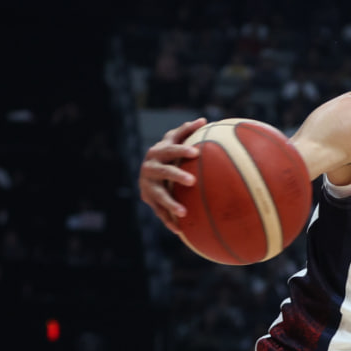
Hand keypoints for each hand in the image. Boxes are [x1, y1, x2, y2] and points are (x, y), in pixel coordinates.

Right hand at [138, 118, 205, 234]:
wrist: (146, 172)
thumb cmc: (167, 154)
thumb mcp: (173, 141)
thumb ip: (186, 131)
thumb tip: (204, 120)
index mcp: (157, 153)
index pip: (170, 149)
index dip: (182, 150)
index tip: (196, 152)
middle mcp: (149, 168)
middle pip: (163, 172)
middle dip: (176, 176)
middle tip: (192, 181)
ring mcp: (147, 185)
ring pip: (159, 196)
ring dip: (170, 204)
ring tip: (184, 212)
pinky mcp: (148, 200)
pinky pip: (159, 212)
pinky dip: (168, 221)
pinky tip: (179, 231)